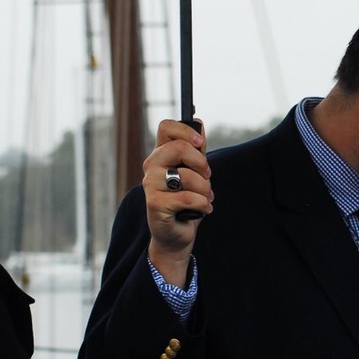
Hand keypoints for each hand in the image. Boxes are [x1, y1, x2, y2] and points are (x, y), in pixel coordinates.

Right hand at [143, 119, 212, 284]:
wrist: (176, 234)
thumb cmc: (186, 201)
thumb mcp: (195, 172)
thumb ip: (197, 150)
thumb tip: (198, 123)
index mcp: (161, 154)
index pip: (166, 127)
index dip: (185, 131)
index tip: (199, 144)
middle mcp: (152, 166)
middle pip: (178, 147)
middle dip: (201, 163)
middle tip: (207, 176)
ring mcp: (150, 185)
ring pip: (187, 175)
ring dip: (205, 189)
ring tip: (205, 198)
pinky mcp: (155, 204)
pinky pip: (189, 198)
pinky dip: (203, 205)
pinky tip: (203, 210)